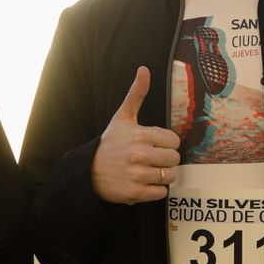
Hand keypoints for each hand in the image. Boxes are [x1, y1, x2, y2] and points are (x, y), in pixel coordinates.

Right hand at [90, 67, 180, 204]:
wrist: (89, 171)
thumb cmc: (110, 143)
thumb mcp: (122, 117)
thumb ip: (136, 94)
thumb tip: (144, 69)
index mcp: (141, 135)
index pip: (174, 141)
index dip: (166, 143)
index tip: (154, 144)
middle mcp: (140, 155)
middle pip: (174, 159)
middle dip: (165, 160)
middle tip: (151, 159)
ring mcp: (138, 175)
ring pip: (170, 177)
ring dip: (161, 175)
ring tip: (147, 171)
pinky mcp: (135, 193)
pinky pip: (161, 193)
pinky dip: (155, 190)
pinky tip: (143, 182)